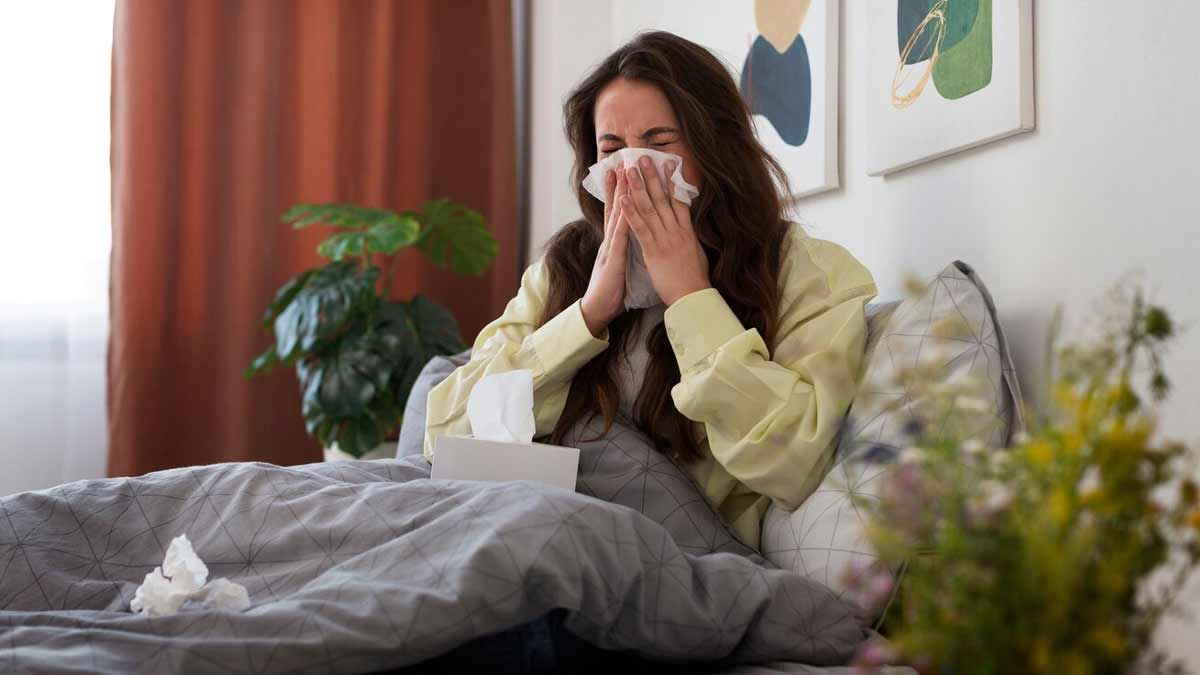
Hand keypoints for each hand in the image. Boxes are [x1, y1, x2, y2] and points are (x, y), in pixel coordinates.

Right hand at [579, 166, 629, 336]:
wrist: (596, 310)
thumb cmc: (610, 291)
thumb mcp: (618, 265)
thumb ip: (622, 250)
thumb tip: (630, 239)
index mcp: (613, 242)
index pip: (617, 212)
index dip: (619, 191)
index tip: (623, 171)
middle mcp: (610, 240)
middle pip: (616, 207)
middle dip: (618, 183)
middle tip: (622, 160)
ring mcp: (610, 248)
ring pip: (617, 215)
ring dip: (620, 193)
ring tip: (624, 172)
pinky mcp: (613, 259)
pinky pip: (619, 236)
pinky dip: (623, 218)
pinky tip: (625, 204)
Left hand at [620, 156, 710, 305]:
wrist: (693, 298)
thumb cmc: (695, 281)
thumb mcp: (697, 253)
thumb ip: (690, 239)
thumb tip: (688, 230)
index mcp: (686, 231)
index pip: (680, 200)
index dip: (674, 180)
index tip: (669, 162)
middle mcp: (676, 230)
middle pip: (663, 198)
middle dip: (652, 176)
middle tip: (643, 157)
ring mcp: (664, 239)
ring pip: (650, 208)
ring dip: (639, 187)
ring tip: (630, 170)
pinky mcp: (653, 251)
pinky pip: (640, 229)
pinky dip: (631, 213)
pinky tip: (623, 199)